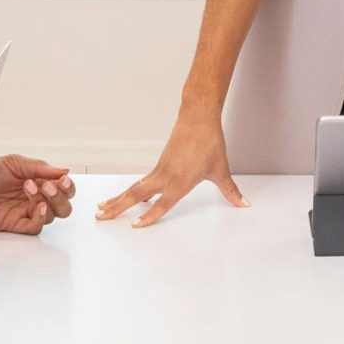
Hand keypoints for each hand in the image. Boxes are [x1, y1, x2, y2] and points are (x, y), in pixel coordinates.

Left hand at [0, 155, 73, 234]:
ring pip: (52, 216)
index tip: (63, 179)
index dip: (67, 185)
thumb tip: (63, 170)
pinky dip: (40, 219)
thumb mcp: (13, 162)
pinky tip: (38, 208)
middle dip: (61, 195)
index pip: (62, 187)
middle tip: (48, 185)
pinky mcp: (14, 225)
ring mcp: (24, 212)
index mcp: (36, 182)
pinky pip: (35, 228)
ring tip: (36, 189)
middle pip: (63, 205)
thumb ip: (38, 167)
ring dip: (50, 202)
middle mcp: (34, 199)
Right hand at [95, 103, 247, 227]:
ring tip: (102, 208)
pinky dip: (130, 190)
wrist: (198, 117)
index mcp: (180, 181)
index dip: (149, 216)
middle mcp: (166, 176)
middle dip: (117, 207)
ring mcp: (160, 169)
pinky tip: (126, 196)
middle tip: (100, 217)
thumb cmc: (209, 142)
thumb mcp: (221, 170)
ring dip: (118, 199)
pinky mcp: (160, 163)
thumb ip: (231, 191)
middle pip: (136, 195)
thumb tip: (243, 203)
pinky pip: (142, 180)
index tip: (135, 226)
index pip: (162, 204)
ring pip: (135, 187)